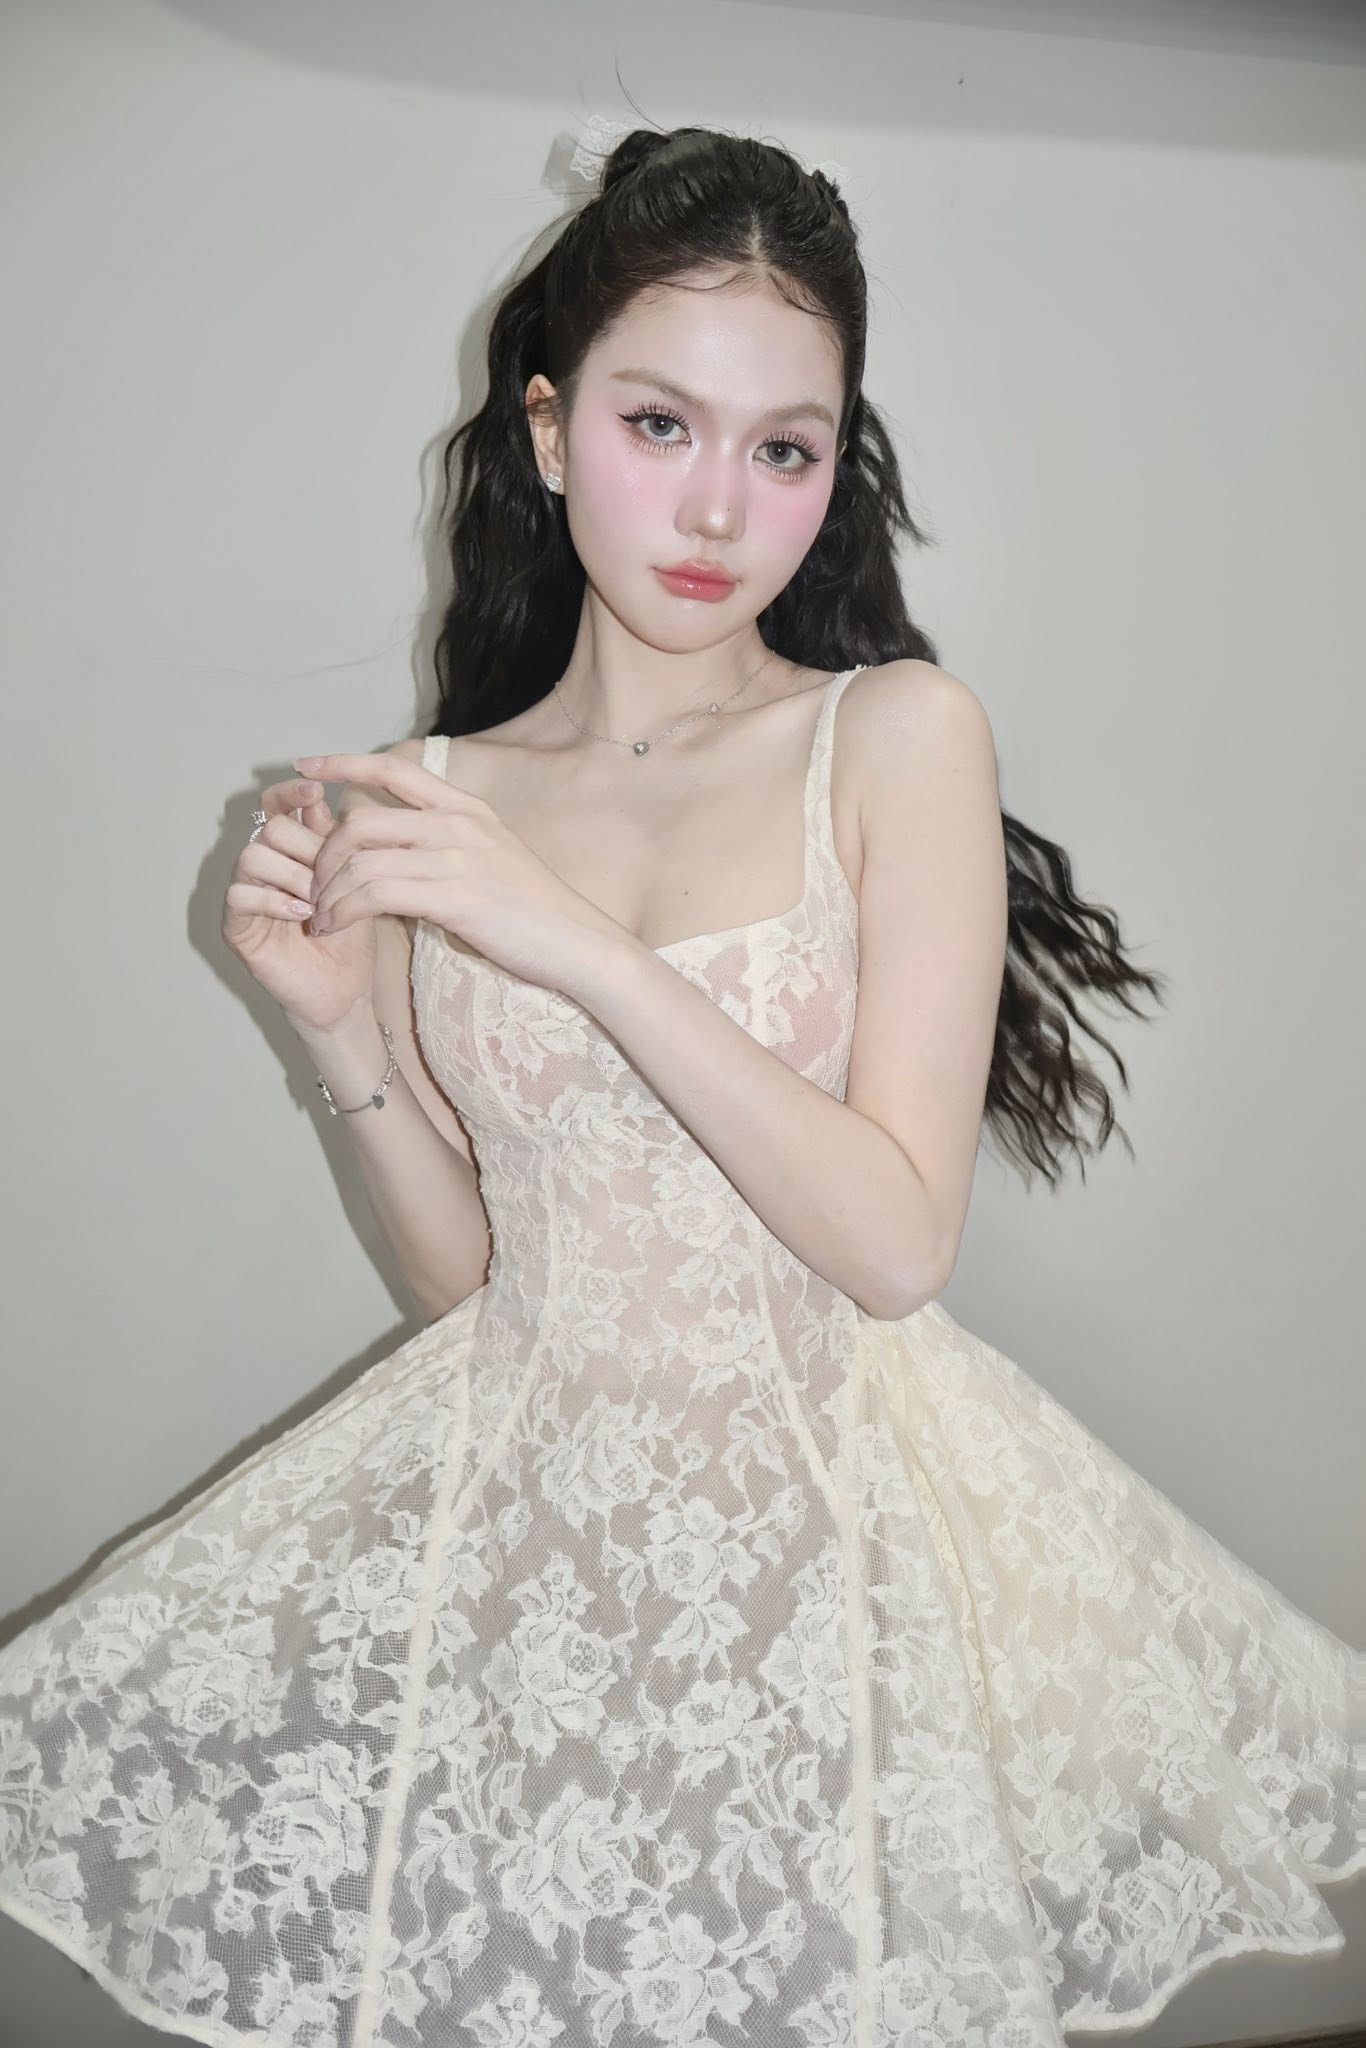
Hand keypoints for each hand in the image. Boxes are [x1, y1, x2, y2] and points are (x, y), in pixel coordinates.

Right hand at [220, 775, 378, 1033]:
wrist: (347, 989)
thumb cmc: (351, 935)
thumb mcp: (355, 880)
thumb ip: (339, 841)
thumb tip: (327, 795)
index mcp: (291, 850)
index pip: (275, 805)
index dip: (289, 791)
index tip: (315, 788)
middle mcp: (264, 866)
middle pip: (270, 827)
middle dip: (308, 849)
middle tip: (334, 879)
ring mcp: (246, 895)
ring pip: (252, 856)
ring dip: (293, 876)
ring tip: (319, 901)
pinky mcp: (236, 926)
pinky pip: (239, 895)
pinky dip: (274, 902)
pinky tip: (304, 916)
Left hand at [299, 749, 627, 995]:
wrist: (579, 943)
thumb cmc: (536, 911)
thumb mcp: (494, 858)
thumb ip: (449, 845)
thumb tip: (405, 851)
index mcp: (466, 808)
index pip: (392, 768)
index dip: (342, 763)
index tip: (304, 766)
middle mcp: (457, 824)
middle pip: (360, 821)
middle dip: (321, 855)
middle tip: (311, 887)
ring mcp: (456, 858)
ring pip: (360, 861)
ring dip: (327, 892)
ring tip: (319, 917)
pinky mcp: (453, 897)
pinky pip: (375, 894)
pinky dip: (343, 910)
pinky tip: (336, 926)